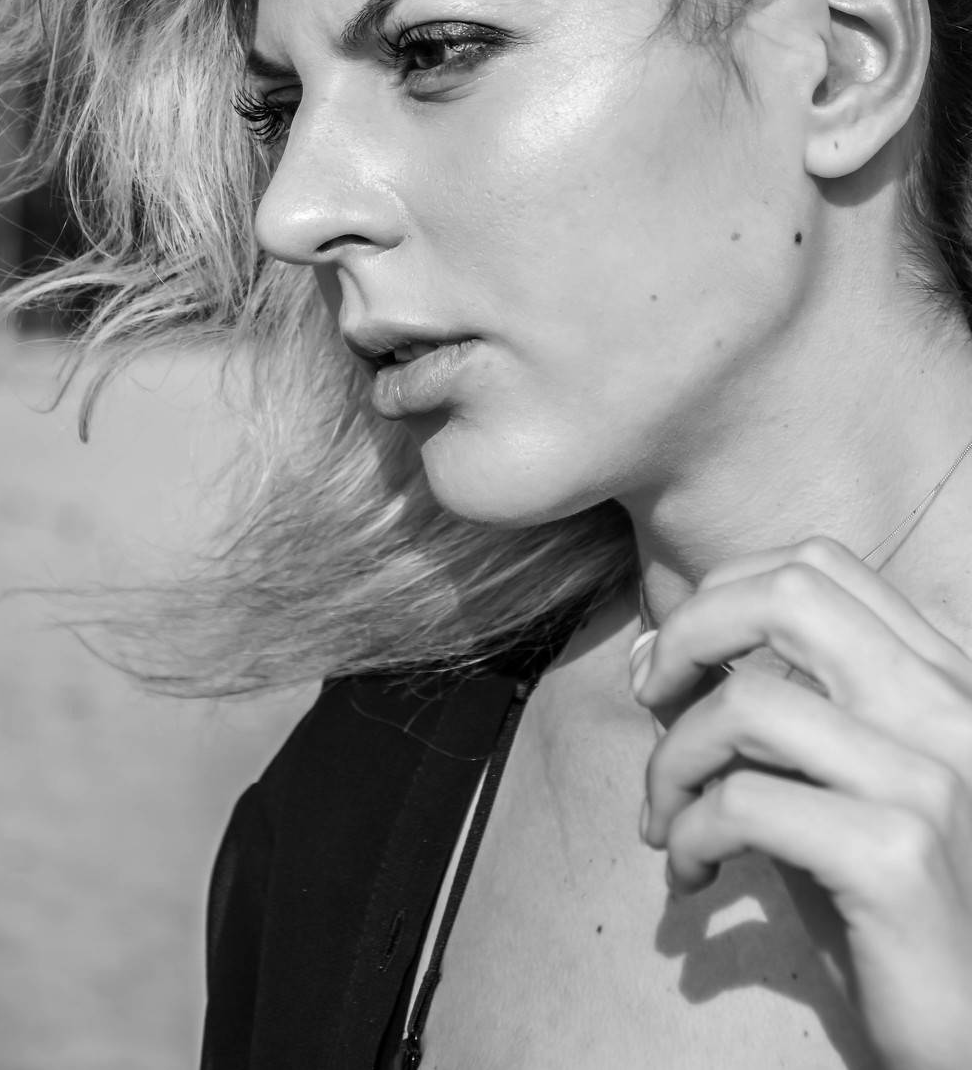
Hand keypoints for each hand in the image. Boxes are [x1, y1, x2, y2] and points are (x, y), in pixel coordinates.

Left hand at [629, 537, 971, 1069]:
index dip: (722, 593)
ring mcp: (930, 779)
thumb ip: (771, 714)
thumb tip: (652, 651)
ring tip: (664, 818)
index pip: (818, 566)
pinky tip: (693, 877)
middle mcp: (948, 707)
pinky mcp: (897, 857)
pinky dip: (690, 832)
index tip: (672, 660)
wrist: (971, 1032)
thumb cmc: (886, 908)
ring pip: (745, 703)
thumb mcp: (831, 785)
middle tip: (650, 697)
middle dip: (689, 633)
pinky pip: (743, 803)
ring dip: (671, 761)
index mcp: (942, 677)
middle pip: (789, 595)